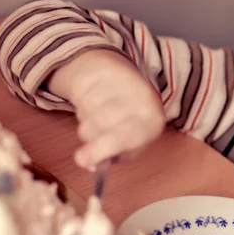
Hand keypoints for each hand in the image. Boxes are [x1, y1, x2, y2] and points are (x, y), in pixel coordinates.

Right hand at [48, 49, 164, 169]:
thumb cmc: (128, 121)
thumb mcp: (131, 144)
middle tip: (84, 154)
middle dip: (91, 138)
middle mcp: (142, 99)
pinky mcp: (103, 70)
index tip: (81, 160)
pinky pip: (81, 96)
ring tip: (97, 119)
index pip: (128, 136)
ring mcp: (123, 82)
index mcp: (152, 122)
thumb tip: (91, 165)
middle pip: (102, 123)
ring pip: (89, 113)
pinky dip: (81, 105)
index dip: (103, 148)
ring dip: (86, 123)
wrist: (121, 79)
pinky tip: (93, 101)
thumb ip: (114, 157)